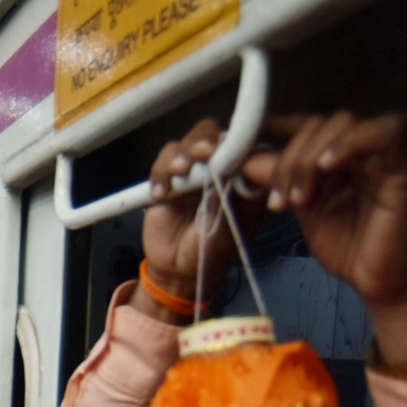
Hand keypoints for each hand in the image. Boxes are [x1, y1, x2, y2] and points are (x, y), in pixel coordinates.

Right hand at [138, 118, 264, 310]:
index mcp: (244, 178)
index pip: (247, 145)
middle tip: (205, 152)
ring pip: (188, 143)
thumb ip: (231, 195)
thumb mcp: (229, 227)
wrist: (177, 271)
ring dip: (183, 152)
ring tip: (180, 170)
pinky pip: (162, 164)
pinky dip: (160, 174)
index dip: (240, 138)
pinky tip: (160, 193)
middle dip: (208, 140)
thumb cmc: (211, 253)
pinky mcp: (168, 180)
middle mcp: (220, 168)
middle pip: (215, 135)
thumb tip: (235, 164)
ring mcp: (193, 173)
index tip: (233, 146)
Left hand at [244, 108, 406, 283]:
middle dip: (290, 158)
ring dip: (310, 157)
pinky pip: (387, 132)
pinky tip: (326, 166)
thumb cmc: (349, 247)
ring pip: (345, 124)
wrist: (381, 283)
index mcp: (342, 156)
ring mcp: (389, 154)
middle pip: (322, 123)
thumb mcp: (304, 208)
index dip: (277, 125)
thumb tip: (245, 159)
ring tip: (299, 199)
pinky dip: (351, 143)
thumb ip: (280, 181)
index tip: (243, 139)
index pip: (310, 124)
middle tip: (279, 199)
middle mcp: (366, 148)